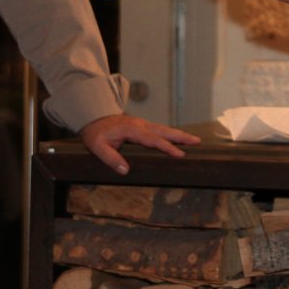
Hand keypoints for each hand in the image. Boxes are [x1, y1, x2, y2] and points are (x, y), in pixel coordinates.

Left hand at [79, 115, 199, 174]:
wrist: (92, 118)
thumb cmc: (95, 134)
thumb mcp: (98, 147)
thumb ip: (111, 158)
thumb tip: (125, 170)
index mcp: (131, 129)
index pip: (152, 139)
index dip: (167, 147)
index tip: (179, 154)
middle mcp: (139, 124)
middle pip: (164, 130)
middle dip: (180, 136)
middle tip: (196, 141)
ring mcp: (141, 124)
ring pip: (163, 129)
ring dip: (178, 134)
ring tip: (194, 140)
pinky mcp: (141, 126)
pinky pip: (159, 129)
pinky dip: (170, 133)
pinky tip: (178, 138)